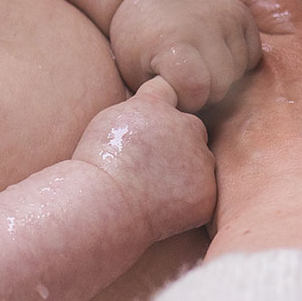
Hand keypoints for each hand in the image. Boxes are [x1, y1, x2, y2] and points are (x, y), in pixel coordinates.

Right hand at [75, 78, 216, 243]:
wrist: (102, 205)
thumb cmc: (95, 168)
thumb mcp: (106, 122)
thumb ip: (137, 109)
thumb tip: (152, 108)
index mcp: (157, 106)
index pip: (168, 93)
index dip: (159, 112)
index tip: (147, 129)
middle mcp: (185, 126)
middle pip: (192, 129)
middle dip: (179, 143)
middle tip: (151, 167)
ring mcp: (200, 160)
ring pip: (200, 162)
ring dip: (186, 171)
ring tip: (152, 189)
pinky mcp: (206, 192)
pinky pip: (202, 192)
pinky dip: (187, 200)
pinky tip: (161, 206)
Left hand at [108, 0, 261, 110]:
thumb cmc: (139, 43)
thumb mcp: (136, 73)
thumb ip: (160, 97)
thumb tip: (181, 122)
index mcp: (173, 41)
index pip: (196, 89)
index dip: (186, 99)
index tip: (172, 91)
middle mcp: (204, 24)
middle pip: (222, 84)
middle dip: (206, 92)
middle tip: (186, 82)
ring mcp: (227, 16)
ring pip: (240, 72)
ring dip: (222, 77)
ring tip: (199, 66)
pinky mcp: (242, 13)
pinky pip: (252, 55)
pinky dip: (237, 62)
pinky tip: (214, 56)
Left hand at [185, 0, 301, 298]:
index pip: (275, 2)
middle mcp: (273, 73)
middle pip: (223, 27)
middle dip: (196, 3)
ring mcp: (232, 112)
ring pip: (197, 74)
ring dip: (180, 64)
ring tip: (163, 57)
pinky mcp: (206, 158)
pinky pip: (186, 131)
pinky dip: (174, 125)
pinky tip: (161, 134)